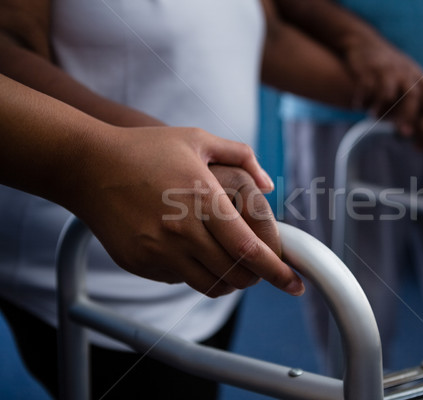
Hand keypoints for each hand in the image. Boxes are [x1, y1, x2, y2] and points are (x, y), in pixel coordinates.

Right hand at [70, 126, 303, 297]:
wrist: (86, 166)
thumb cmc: (146, 149)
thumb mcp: (197, 138)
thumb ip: (241, 156)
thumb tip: (269, 185)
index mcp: (202, 196)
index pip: (249, 247)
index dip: (277, 270)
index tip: (294, 283)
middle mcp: (182, 228)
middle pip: (234, 272)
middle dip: (257, 278)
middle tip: (262, 270)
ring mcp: (158, 249)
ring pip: (209, 284)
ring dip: (230, 282)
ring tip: (233, 268)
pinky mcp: (141, 262)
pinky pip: (180, 279)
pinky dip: (196, 274)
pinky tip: (193, 254)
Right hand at [343, 35, 422, 134]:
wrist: (362, 41)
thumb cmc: (387, 65)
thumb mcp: (405, 71)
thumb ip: (415, 91)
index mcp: (413, 72)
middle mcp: (401, 71)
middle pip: (410, 95)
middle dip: (408, 116)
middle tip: (404, 133)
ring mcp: (383, 70)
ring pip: (387, 95)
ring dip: (380, 110)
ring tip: (373, 116)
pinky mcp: (365, 70)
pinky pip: (366, 90)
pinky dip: (361, 101)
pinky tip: (357, 105)